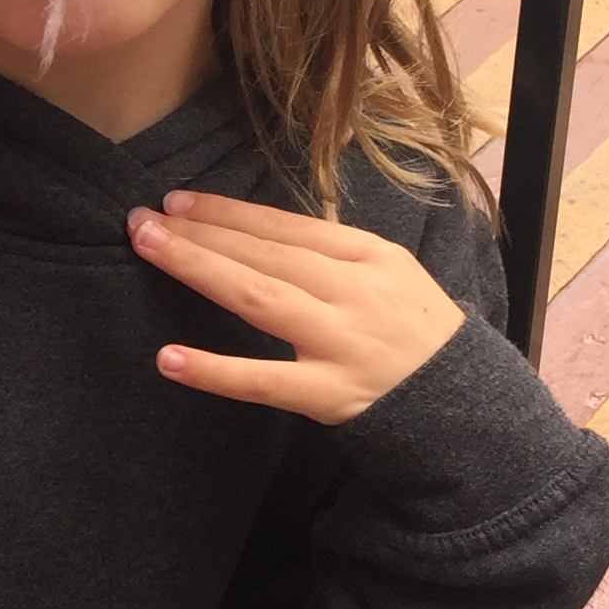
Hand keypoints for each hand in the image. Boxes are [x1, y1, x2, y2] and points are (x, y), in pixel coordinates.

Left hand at [127, 190, 464, 423]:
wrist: (467, 407)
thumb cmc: (415, 336)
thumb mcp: (389, 278)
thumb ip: (331, 255)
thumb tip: (256, 230)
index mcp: (370, 256)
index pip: (286, 227)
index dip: (229, 212)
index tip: (179, 201)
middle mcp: (355, 291)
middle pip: (266, 253)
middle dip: (201, 232)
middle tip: (141, 218)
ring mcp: (343, 342)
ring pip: (260, 297)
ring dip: (198, 268)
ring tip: (148, 249)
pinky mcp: (332, 395)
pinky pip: (263, 381)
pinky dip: (214, 370)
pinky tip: (169, 358)